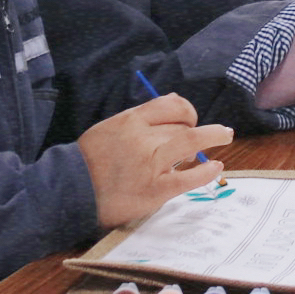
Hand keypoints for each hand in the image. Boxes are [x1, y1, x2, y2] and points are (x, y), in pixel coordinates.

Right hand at [77, 92, 236, 227]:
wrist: (69, 192)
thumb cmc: (89, 162)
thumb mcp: (109, 129)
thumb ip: (139, 118)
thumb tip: (174, 101)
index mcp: (130, 121)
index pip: (171, 105)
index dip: (187, 110)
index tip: (191, 119)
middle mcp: (142, 138)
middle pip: (182, 126)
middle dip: (194, 131)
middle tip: (200, 140)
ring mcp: (150, 164)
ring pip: (190, 143)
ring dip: (212, 138)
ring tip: (224, 137)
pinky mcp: (155, 189)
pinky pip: (189, 177)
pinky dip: (206, 171)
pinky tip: (216, 167)